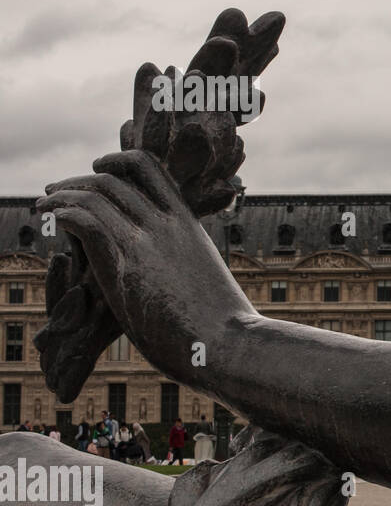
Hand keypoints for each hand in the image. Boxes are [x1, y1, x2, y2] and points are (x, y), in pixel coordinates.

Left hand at [36, 149, 255, 382]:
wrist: (230, 343)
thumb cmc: (224, 326)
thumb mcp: (206, 280)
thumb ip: (184, 267)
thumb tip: (177, 282)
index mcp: (188, 224)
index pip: (150, 169)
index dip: (118, 162)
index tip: (99, 170)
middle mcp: (167, 224)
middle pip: (113, 177)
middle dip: (79, 180)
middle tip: (58, 190)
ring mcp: (147, 243)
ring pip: (95, 194)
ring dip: (62, 194)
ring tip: (44, 203)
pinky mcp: (126, 267)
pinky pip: (86, 222)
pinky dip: (63, 213)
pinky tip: (52, 220)